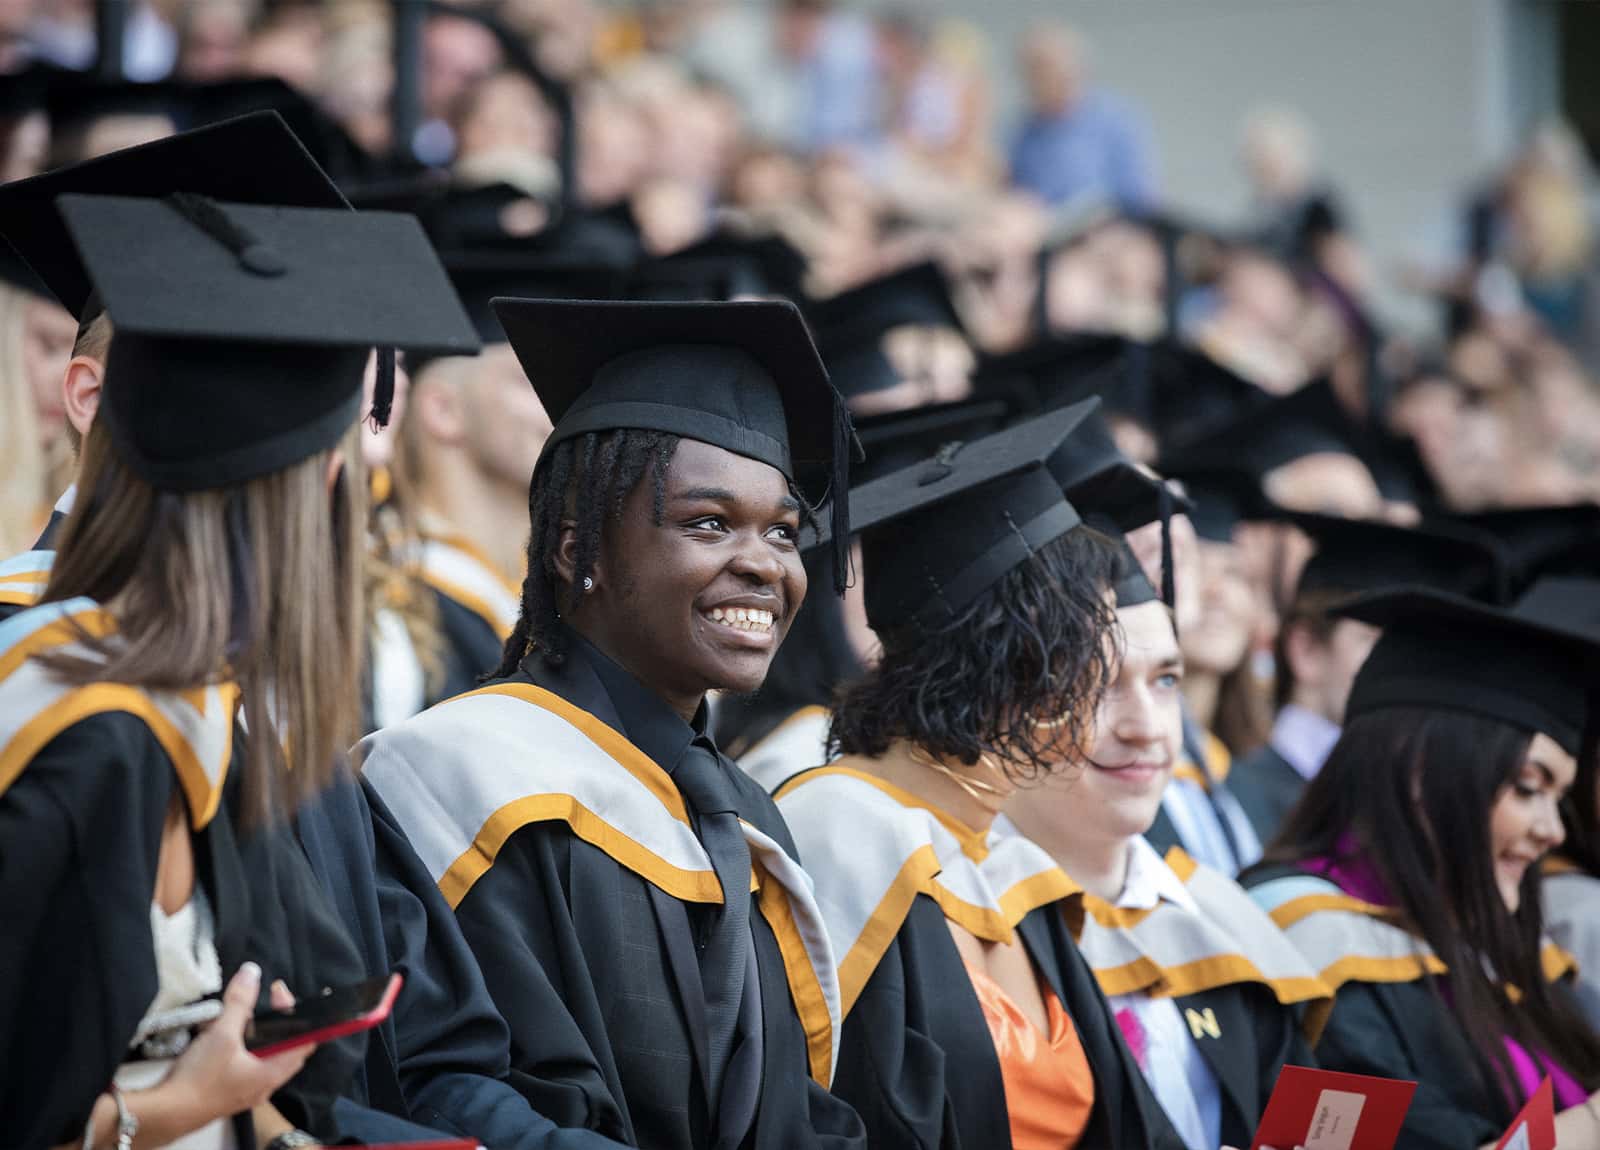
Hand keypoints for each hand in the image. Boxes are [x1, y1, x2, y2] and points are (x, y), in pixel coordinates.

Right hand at [149, 962, 316, 1132]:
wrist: (166, 1114)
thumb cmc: (199, 1080)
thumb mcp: (222, 1035)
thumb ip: (239, 1003)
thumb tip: (251, 973)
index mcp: (273, 1072)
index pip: (305, 1039)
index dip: (297, 1013)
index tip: (278, 993)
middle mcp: (265, 1084)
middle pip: (283, 1045)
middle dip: (275, 1021)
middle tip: (262, 1003)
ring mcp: (247, 1090)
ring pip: (261, 1055)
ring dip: (254, 1034)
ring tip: (236, 1017)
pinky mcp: (229, 1091)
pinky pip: (243, 1065)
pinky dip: (238, 1047)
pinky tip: (218, 1037)